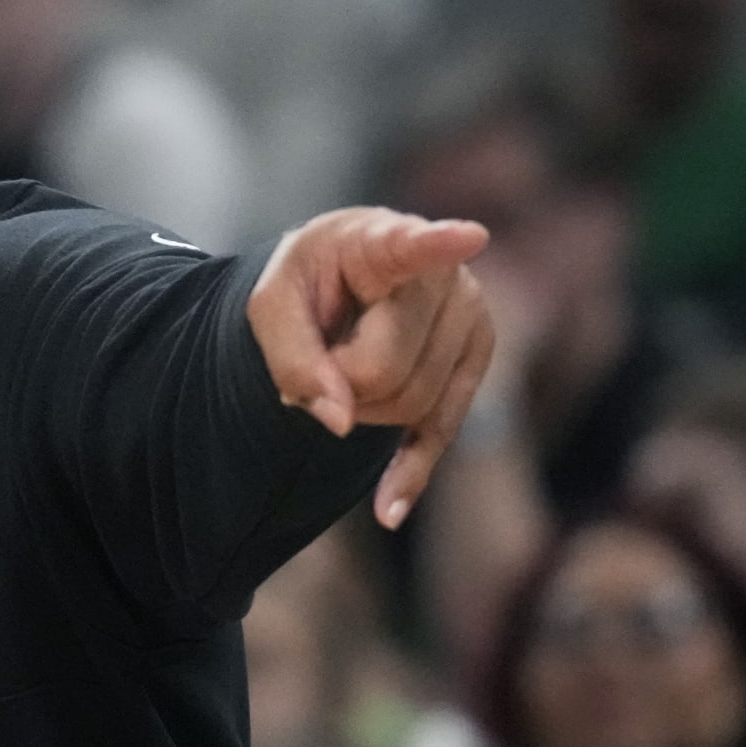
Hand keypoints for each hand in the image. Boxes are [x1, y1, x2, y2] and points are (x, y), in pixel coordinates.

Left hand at [247, 208, 493, 529]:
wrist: (342, 282)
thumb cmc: (307, 284)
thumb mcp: (271, 308)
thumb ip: (292, 357)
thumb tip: (338, 422)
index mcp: (380, 241)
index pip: (412, 245)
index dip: (438, 243)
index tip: (467, 236)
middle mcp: (442, 275)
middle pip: (388, 370)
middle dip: (341, 382)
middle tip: (322, 354)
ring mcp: (469, 317)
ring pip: (413, 405)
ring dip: (362, 408)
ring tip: (348, 362)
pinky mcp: (475, 361)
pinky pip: (442, 429)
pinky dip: (410, 470)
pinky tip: (387, 509)